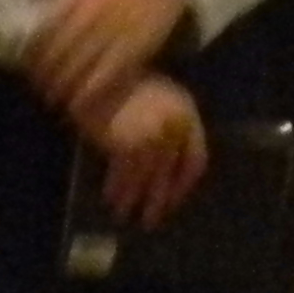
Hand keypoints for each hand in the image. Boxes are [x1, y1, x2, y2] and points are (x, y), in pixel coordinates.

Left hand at [23, 0, 192, 125]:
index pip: (48, 25)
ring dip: (64, 86)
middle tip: (37, 86)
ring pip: (81, 64)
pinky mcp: (134, 48)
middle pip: (61, 48)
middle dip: (46, 71)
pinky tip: (78, 102)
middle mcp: (96, 10)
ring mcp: (116, 30)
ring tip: (53, 98)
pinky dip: (90, 91)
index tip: (25, 62)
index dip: (34, 48)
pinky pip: (107, 74)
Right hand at [85, 74, 209, 228]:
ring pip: (145, 176)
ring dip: (133, 197)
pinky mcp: (129, 143)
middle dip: (158, 199)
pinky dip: (117, 187)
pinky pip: (123, 173)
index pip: (195, 159)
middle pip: (169, 173)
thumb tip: (163, 169)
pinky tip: (111, 197)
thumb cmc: (124, 83)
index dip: (183, 185)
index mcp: (187, 111)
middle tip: (150, 220)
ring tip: (124, 213)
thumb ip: (166, 127)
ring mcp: (153, 135)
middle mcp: (175, 125)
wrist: (98, 72)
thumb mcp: (156, 99)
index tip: (172, 202)